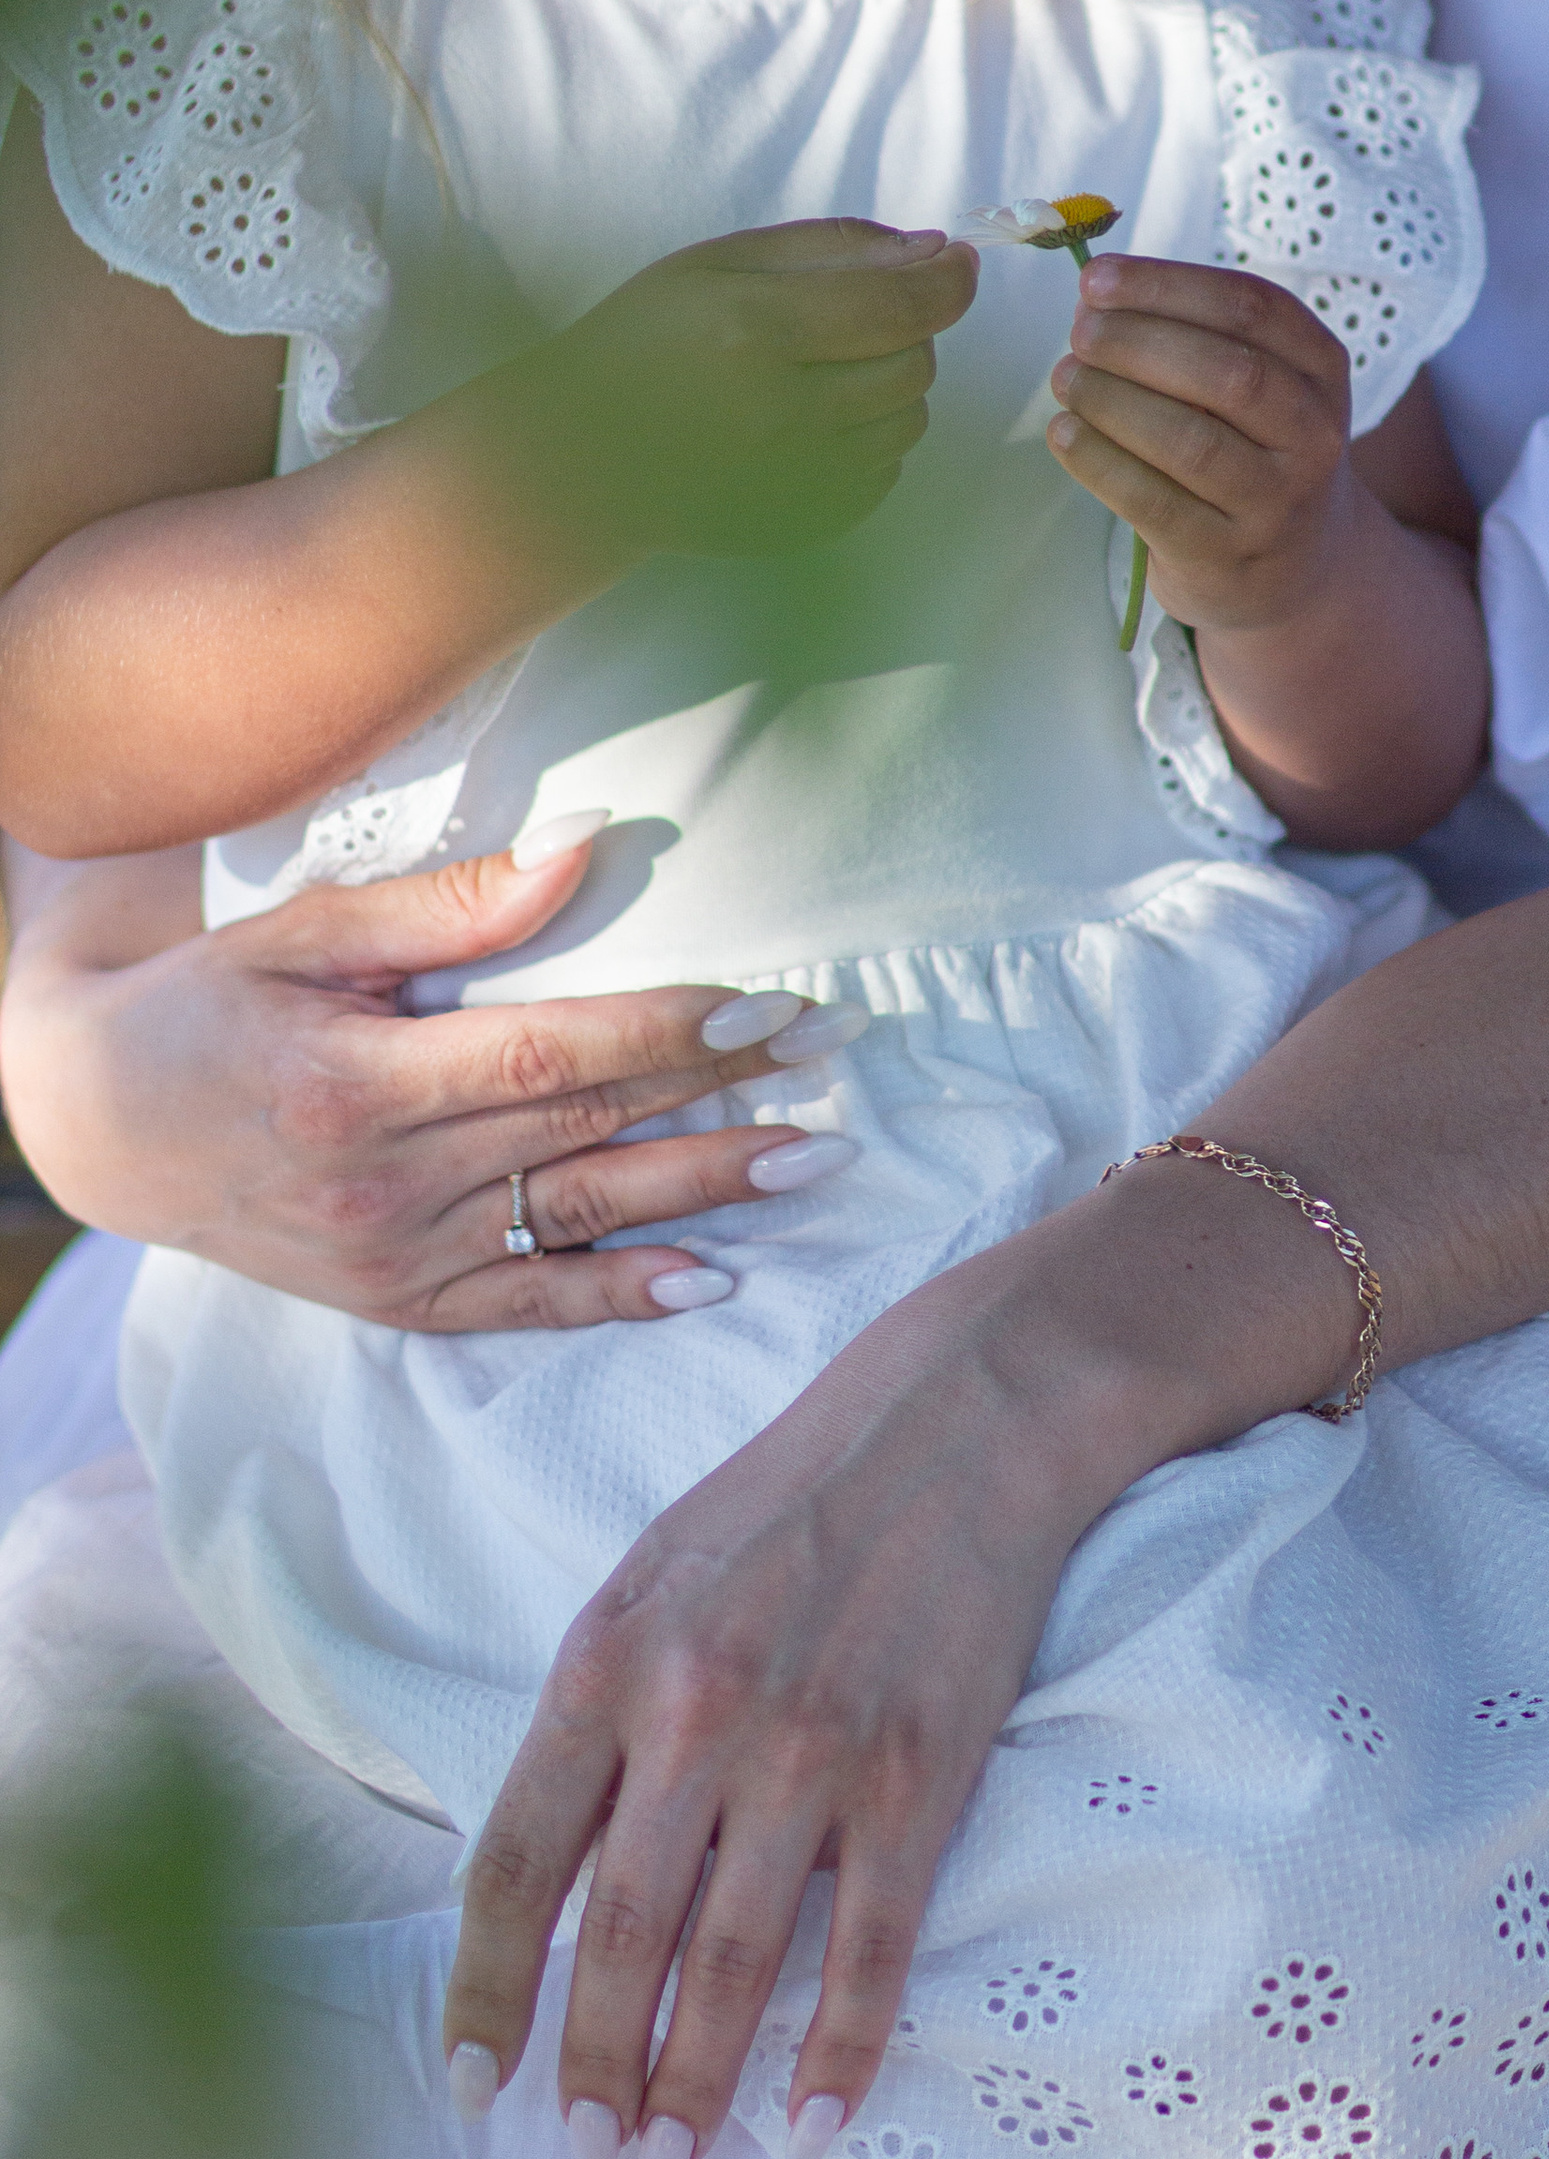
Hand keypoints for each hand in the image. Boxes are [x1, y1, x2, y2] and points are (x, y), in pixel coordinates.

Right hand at [0, 838, 850, 1329]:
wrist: (106, 1125)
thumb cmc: (215, 1001)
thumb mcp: (307, 931)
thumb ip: (448, 906)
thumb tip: (582, 850)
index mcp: (359, 1081)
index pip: (547, 1054)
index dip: (665, 1031)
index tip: (766, 1005)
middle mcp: (382, 1183)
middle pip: (583, 1130)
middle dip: (722, 1092)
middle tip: (834, 1057)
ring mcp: (392, 1257)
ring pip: (577, 1216)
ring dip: (706, 1191)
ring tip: (816, 1160)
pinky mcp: (396, 1305)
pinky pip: (527, 1308)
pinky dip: (620, 1297)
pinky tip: (709, 1280)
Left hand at [445, 1250, 1123, 2158]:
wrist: (961, 1414)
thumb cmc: (796, 1494)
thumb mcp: (656, 1576)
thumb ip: (599, 1712)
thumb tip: (552, 1874)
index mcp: (607, 1659)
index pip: (511, 1867)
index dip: (484, 1993)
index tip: (477, 2080)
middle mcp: (695, 1713)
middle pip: (615, 1941)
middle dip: (593, 2072)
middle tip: (590, 2157)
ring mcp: (809, 1749)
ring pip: (729, 1967)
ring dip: (694, 2085)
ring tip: (675, 2156)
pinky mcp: (915, 1774)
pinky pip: (865, 1950)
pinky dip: (836, 2053)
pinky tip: (812, 2120)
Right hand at [460, 219, 978, 581]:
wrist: (580, 457)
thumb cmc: (647, 342)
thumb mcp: (719, 264)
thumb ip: (831, 248)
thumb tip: (934, 249)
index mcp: (752, 331)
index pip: (899, 304)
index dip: (948, 280)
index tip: (958, 263)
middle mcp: (777, 412)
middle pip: (914, 364)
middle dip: (908, 331)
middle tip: (857, 319)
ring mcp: (792, 480)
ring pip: (909, 421)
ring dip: (891, 388)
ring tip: (825, 373)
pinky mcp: (802, 526)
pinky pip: (885, 474)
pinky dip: (869, 441)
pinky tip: (812, 423)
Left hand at [1044, 255, 1359, 635]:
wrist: (1292, 568)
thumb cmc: (1252, 451)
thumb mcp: (1264, 388)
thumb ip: (1197, 338)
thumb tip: (1095, 298)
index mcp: (1321, 371)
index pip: (1251, 308)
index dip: (1167, 286)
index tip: (1097, 278)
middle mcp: (1313, 436)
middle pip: (1227, 372)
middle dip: (1137, 341)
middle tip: (1079, 332)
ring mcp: (1274, 504)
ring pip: (1189, 441)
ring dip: (1111, 399)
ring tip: (1066, 378)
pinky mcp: (1225, 557)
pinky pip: (1152, 501)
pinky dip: (1098, 460)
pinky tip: (1065, 432)